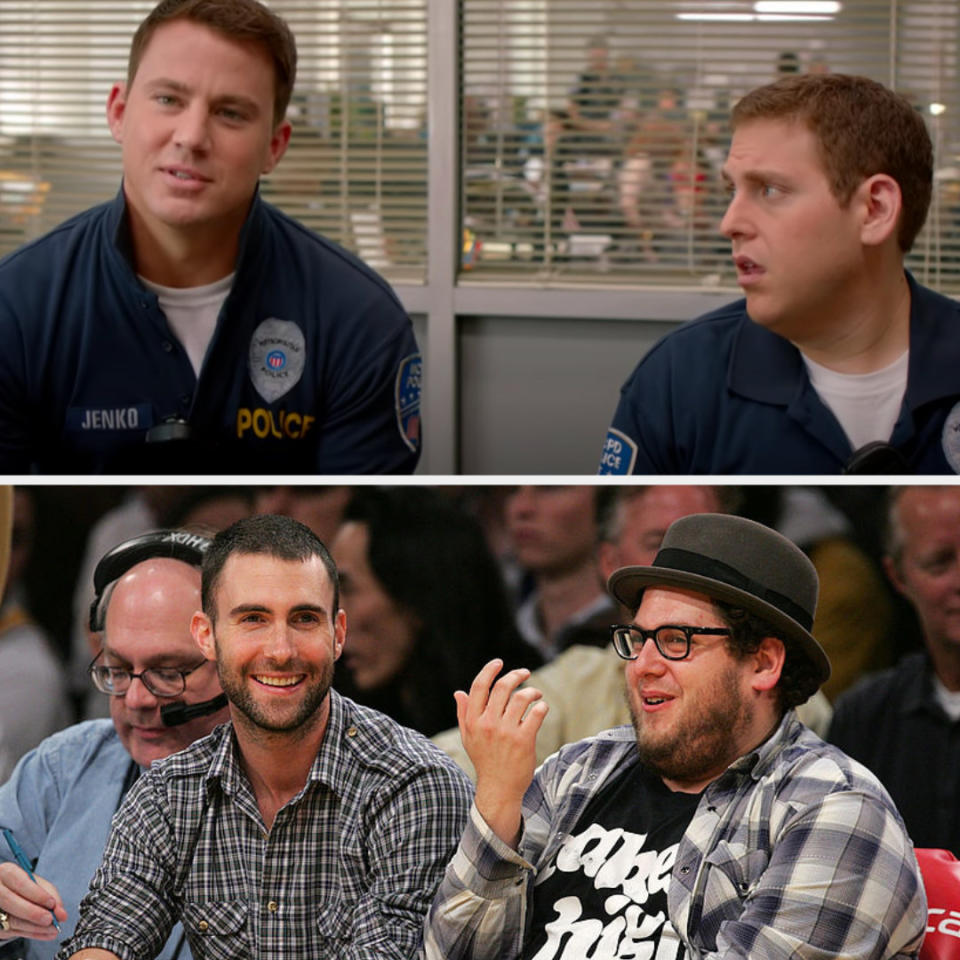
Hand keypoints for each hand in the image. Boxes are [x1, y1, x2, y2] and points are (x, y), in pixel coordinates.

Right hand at [0, 862, 66, 941]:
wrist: (3, 894)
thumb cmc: (22, 886)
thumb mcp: (35, 883)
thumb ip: (49, 894)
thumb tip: (61, 912)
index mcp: (6, 872)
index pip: (20, 882)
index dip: (36, 894)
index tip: (51, 903)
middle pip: (10, 901)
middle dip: (33, 912)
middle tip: (51, 920)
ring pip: (10, 920)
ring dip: (34, 927)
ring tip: (53, 929)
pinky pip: (12, 931)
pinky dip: (31, 933)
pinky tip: (44, 933)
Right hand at [454, 659, 547, 848]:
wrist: (498, 789)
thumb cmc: (485, 761)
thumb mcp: (469, 737)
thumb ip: (464, 714)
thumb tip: (459, 692)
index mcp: (473, 721)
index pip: (479, 686)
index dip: (490, 670)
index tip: (499, 662)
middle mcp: (488, 724)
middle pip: (503, 687)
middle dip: (516, 675)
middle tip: (525, 673)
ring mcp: (506, 732)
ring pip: (521, 698)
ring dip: (532, 691)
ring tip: (536, 695)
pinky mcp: (524, 740)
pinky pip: (536, 714)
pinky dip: (541, 707)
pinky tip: (542, 708)